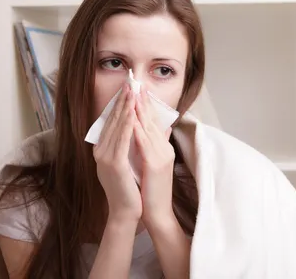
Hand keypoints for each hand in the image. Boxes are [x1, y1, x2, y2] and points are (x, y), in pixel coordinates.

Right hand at [94, 84, 141, 222]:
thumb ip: (134, 142)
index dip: (121, 103)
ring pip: (116, 127)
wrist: (126, 212)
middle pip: (112, 120)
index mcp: (103, 149)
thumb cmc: (131, 188)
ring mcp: (104, 157)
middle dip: (123, 100)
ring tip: (132, 91)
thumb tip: (144, 125)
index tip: (129, 87)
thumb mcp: (131, 160)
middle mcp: (100, 150)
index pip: (112, 121)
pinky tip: (132, 113)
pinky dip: (127, 125)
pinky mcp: (113, 164)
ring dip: (125, 107)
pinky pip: (121, 140)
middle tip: (130, 82)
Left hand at [133, 88, 175, 227]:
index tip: (138, 89)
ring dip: (140, 109)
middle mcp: (164, 148)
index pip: (154, 121)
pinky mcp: (155, 164)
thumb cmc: (152, 191)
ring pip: (149, 127)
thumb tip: (158, 131)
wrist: (156, 213)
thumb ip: (157, 146)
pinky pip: (144, 142)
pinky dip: (137, 128)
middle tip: (135, 83)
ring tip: (133, 93)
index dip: (146, 104)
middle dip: (142, 101)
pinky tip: (131, 117)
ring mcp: (161, 155)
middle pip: (152, 119)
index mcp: (163, 148)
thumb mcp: (155, 165)